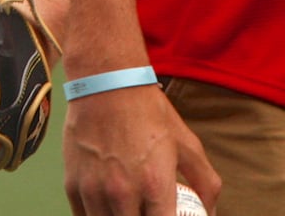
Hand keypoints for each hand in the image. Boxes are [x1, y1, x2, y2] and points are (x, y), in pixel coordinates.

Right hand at [62, 84, 220, 215]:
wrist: (107, 82)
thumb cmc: (148, 111)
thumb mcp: (186, 142)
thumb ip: (205, 182)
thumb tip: (212, 212)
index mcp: (155, 186)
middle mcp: (123, 194)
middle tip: (147, 210)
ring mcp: (94, 191)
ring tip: (129, 208)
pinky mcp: (72, 185)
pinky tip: (108, 206)